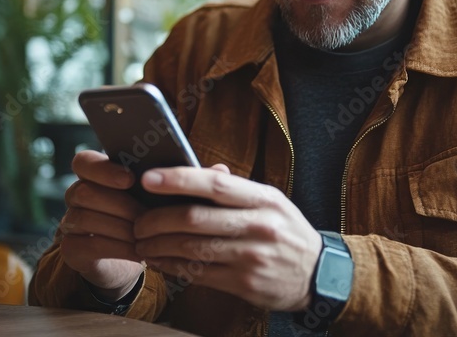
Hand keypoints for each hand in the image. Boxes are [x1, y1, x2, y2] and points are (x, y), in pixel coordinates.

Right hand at [59, 150, 146, 299]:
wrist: (136, 256)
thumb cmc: (145, 219)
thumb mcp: (149, 198)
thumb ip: (147, 182)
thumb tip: (161, 173)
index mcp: (93, 176)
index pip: (83, 162)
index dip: (103, 169)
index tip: (130, 179)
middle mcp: (76, 196)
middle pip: (85, 192)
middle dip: (120, 205)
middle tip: (146, 215)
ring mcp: (70, 223)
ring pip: (85, 218)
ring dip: (120, 228)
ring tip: (145, 235)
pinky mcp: (71, 249)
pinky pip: (88, 245)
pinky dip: (117, 248)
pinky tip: (137, 251)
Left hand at [133, 165, 322, 310]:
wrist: (318, 274)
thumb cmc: (285, 231)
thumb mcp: (271, 202)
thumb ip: (234, 189)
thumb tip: (195, 171)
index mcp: (264, 199)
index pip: (215, 184)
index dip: (179, 180)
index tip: (149, 178)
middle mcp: (259, 226)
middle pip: (195, 219)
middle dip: (156, 220)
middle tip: (137, 220)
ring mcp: (251, 257)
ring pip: (192, 249)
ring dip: (158, 246)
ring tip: (141, 243)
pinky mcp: (244, 284)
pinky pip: (199, 274)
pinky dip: (172, 266)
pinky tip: (159, 261)